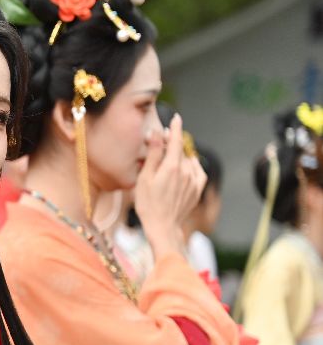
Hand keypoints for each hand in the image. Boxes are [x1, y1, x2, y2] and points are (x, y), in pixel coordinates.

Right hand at [133, 114, 205, 258]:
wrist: (164, 226)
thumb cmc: (148, 204)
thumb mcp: (145, 178)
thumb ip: (153, 154)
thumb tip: (156, 134)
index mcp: (172, 167)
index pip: (176, 140)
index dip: (175, 128)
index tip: (176, 118)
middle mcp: (187, 171)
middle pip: (181, 150)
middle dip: (172, 144)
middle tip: (161, 143)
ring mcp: (194, 180)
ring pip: (188, 159)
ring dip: (179, 156)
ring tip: (166, 163)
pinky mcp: (198, 188)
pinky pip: (196, 170)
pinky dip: (190, 166)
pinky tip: (182, 169)